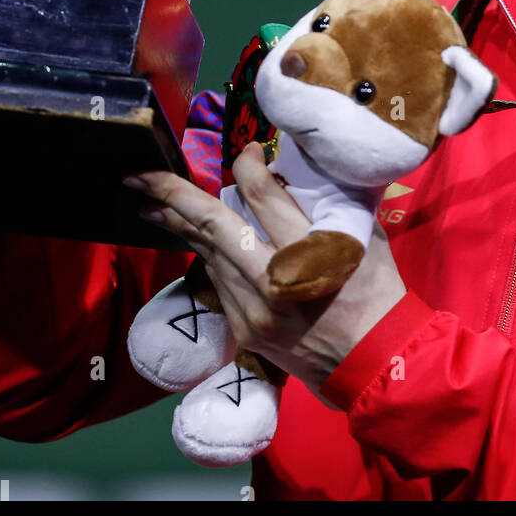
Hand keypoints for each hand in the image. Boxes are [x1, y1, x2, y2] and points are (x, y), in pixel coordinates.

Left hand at [123, 143, 407, 395]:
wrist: (375, 365)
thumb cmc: (376, 293)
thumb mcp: (361, 237)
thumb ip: (322, 205)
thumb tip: (282, 176)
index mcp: (308, 254)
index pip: (261, 198)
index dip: (247, 167)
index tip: (248, 151)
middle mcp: (271, 282)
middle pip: (213, 227)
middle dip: (171, 196)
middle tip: (139, 175)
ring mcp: (252, 311)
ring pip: (209, 256)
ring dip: (180, 226)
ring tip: (153, 204)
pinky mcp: (244, 330)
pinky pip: (220, 283)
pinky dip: (209, 256)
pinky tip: (194, 240)